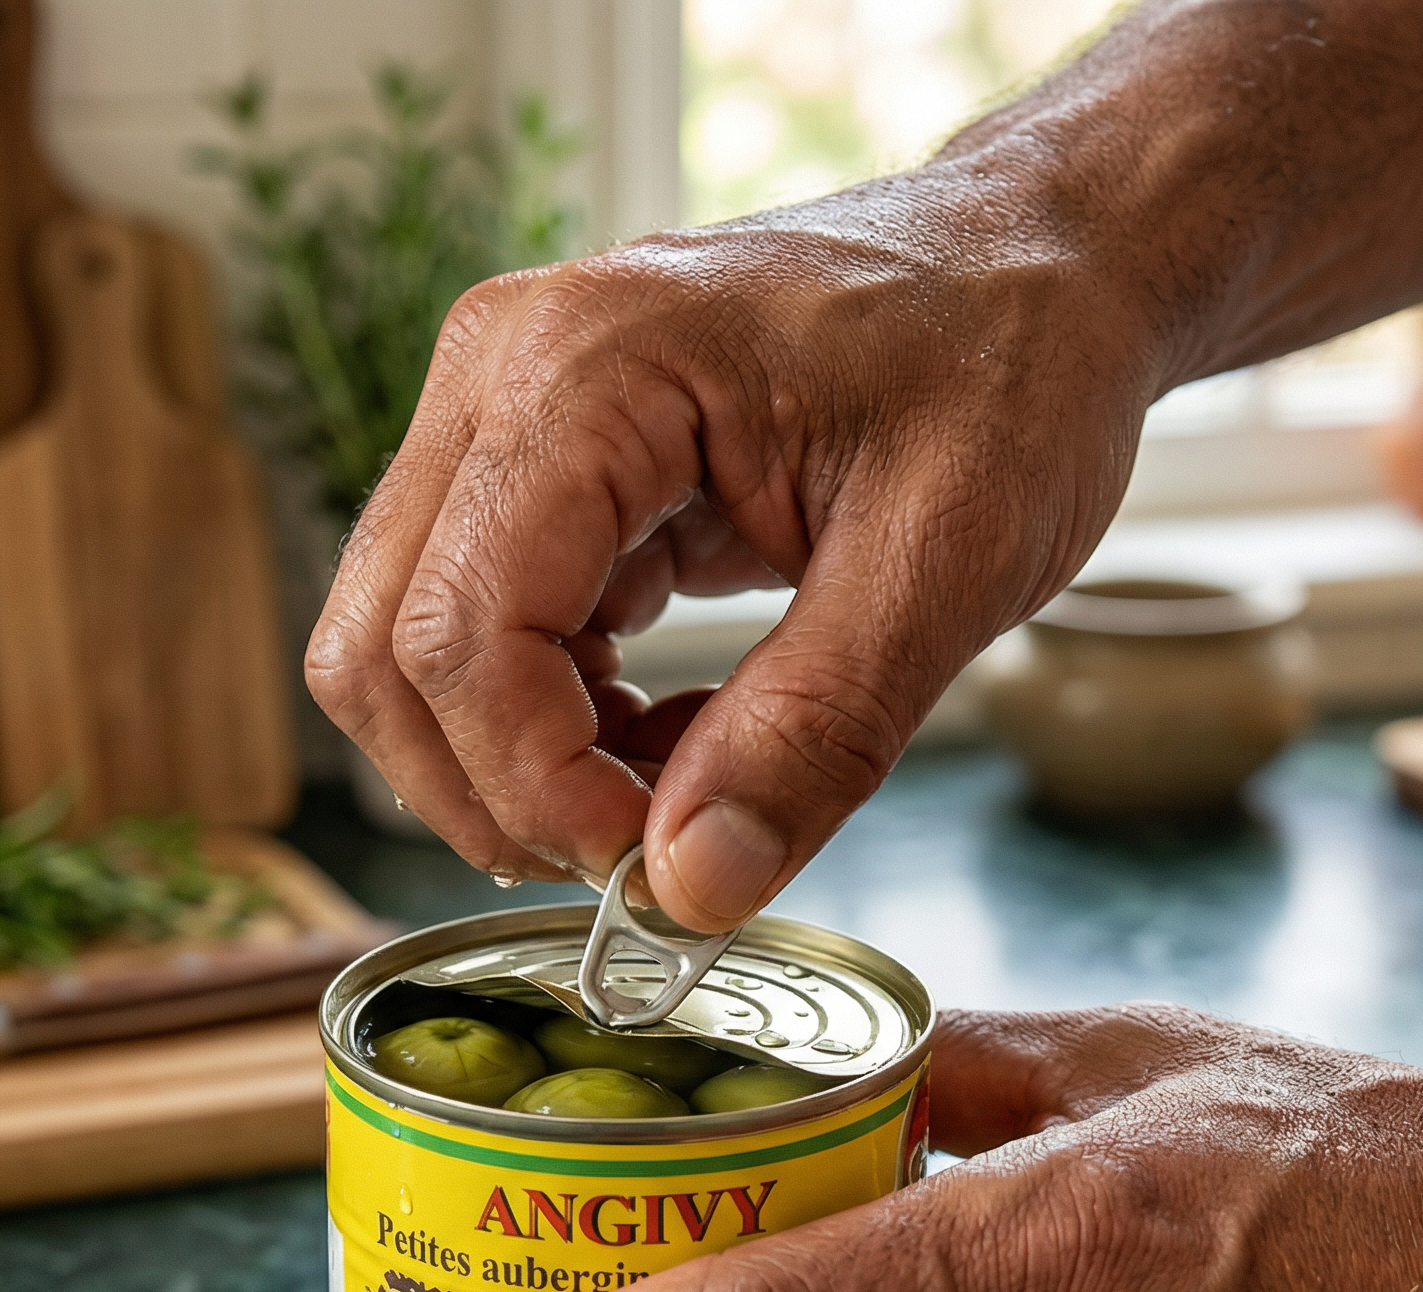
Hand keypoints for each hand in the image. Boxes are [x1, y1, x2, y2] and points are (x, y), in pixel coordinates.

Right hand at [305, 179, 1160, 928]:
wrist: (1036, 266)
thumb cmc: (1008, 362)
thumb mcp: (948, 562)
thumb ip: (813, 735)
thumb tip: (689, 893)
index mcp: (591, 368)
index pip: (459, 634)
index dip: (536, 788)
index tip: (653, 867)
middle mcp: (501, 377)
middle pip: (386, 655)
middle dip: (499, 796)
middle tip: (646, 856)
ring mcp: (500, 421)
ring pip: (404, 658)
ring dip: (516, 771)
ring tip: (676, 789)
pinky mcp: (531, 476)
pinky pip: (472, 641)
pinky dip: (552, 732)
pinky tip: (671, 740)